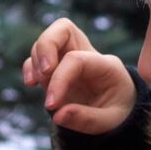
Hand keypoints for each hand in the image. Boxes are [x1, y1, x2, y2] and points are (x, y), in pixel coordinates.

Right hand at [24, 20, 135, 134]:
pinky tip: (31, 83)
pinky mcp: (57, 66)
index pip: (76, 59)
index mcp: (106, 65)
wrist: (119, 111)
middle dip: (46, 46)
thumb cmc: (117, 113)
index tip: (51, 104)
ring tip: (38, 85)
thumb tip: (57, 115)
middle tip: (43, 74)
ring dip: (36, 61)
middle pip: (63, 28)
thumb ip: (86, 120)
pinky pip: (38, 56)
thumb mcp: (110, 121)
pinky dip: (30, 66)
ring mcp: (70, 57)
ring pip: (46, 40)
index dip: (59, 78)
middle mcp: (87, 54)